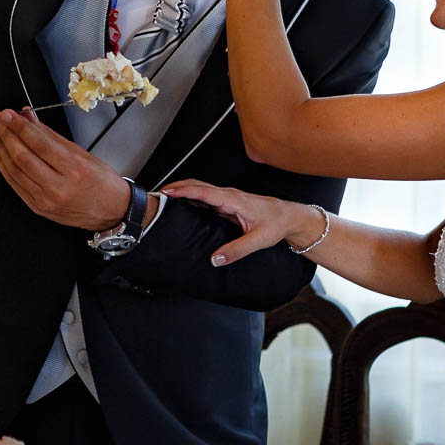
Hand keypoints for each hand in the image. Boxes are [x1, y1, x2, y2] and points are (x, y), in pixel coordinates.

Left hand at [0, 109, 131, 230]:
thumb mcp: (83, 154)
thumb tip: (30, 119)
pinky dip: (2, 166)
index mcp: (75, 171)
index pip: (40, 145)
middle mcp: (59, 188)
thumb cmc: (102, 182)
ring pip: (14, 171)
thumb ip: (52, 136)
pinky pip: (14, 184)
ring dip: (0, 148)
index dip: (21, 127)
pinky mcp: (37, 208)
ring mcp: (45, 201)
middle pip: (23, 158)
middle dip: (6, 135)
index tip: (9, 114)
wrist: (110, 211)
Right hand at [161, 179, 324, 265]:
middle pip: (197, 185)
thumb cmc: (276, 224)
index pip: (204, 191)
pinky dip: (189, 197)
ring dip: (181, 191)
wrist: (289, 216)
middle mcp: (228, 195)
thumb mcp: (258, 240)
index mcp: (234, 199)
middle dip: (176, 187)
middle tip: (156, 195)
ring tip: (162, 199)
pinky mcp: (226, 203)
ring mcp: (226, 198)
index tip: (167, 192)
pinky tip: (180, 205)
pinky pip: (204, 197)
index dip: (184, 190)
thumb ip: (236, 250)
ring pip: (199, 190)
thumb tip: (214, 259)